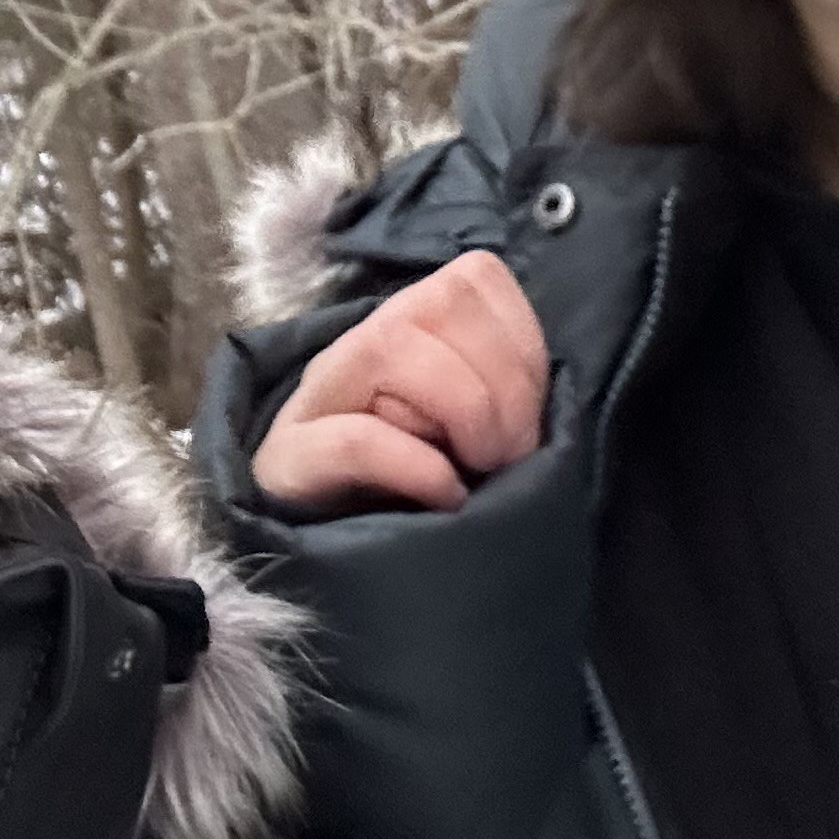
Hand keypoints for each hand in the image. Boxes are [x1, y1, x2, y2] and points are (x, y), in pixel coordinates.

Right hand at [250, 250, 550, 519]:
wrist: (320, 561)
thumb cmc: (412, 490)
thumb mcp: (471, 430)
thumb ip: (504, 390)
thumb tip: (552, 391)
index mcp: (409, 324)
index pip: (477, 277)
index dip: (523, 345)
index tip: (530, 415)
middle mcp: (358, 344)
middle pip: (441, 301)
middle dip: (503, 387)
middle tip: (505, 457)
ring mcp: (314, 399)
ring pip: (391, 347)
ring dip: (463, 414)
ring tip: (472, 472)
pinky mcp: (286, 462)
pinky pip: (355, 440)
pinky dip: (416, 466)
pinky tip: (444, 497)